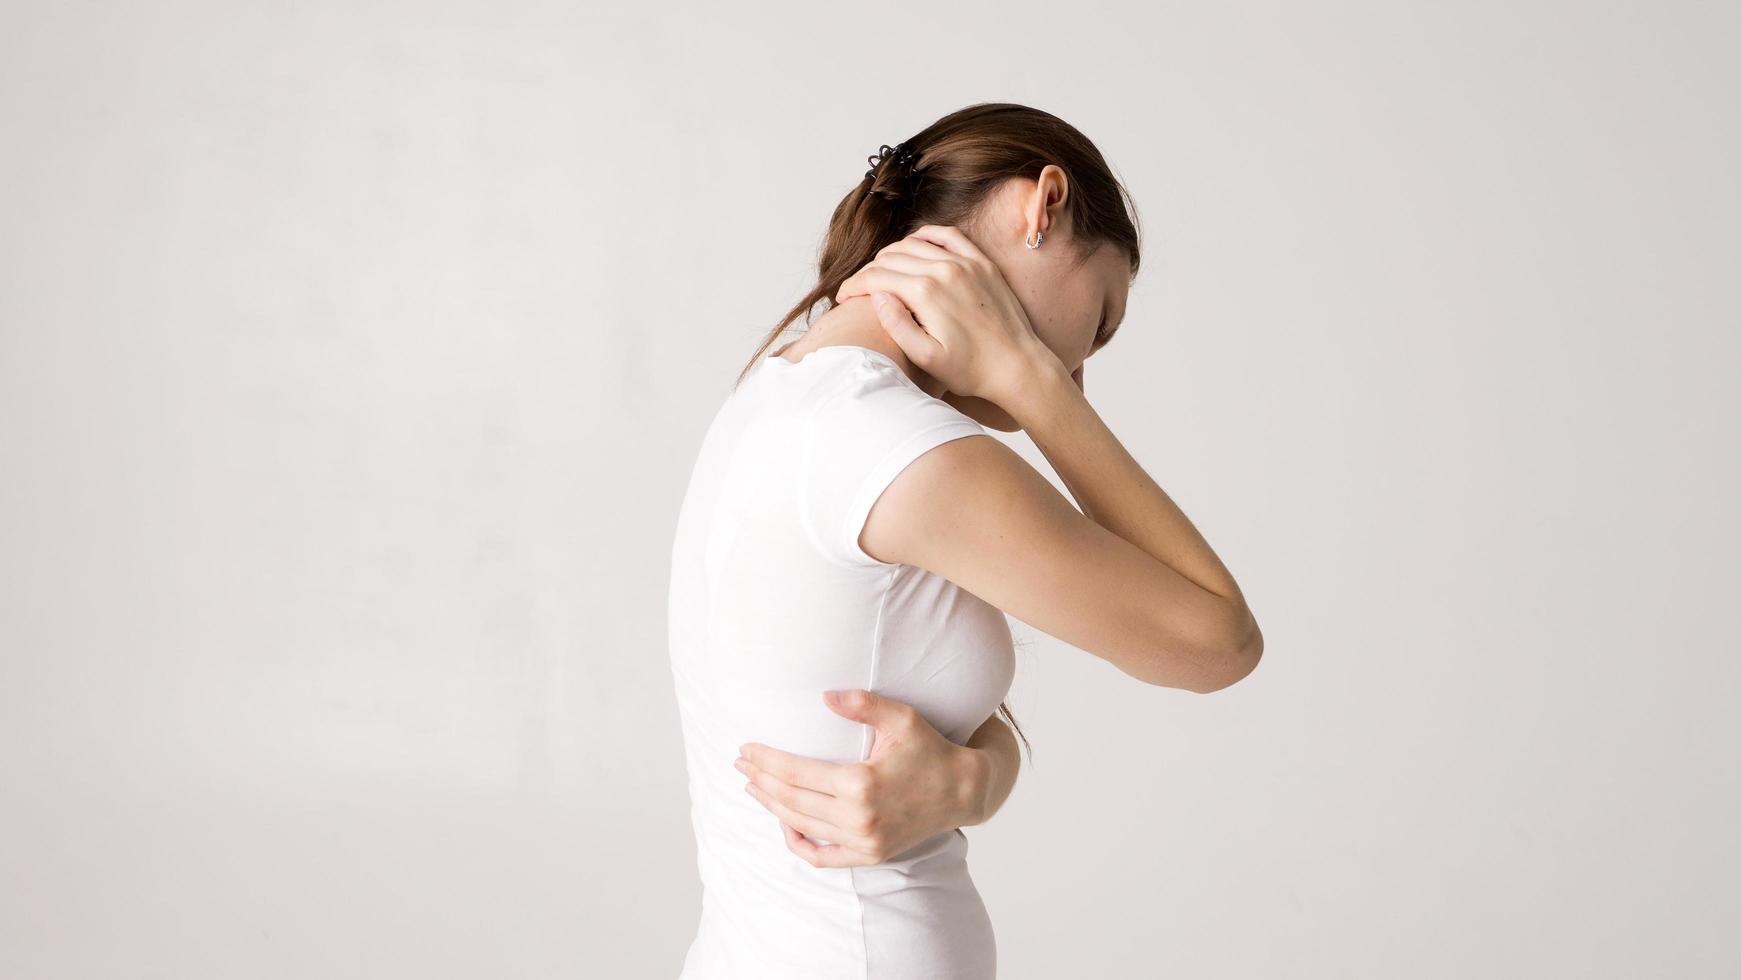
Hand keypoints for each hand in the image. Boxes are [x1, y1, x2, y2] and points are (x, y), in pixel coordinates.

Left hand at [736, 689, 987, 867]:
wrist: (963, 790)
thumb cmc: (930, 749)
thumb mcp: (902, 719)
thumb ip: (862, 704)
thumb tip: (823, 696)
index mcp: (860, 783)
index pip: (797, 772)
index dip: (767, 760)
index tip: (746, 748)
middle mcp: (858, 818)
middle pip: (792, 800)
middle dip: (761, 780)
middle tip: (740, 764)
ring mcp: (864, 841)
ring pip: (801, 826)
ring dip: (772, 806)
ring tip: (754, 787)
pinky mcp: (870, 856)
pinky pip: (821, 857)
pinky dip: (798, 842)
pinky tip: (784, 822)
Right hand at [834, 224, 1062, 408]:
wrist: (1017, 365)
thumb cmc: (971, 369)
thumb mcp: (926, 357)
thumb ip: (896, 324)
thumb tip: (876, 295)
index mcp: (926, 293)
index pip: (875, 278)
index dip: (852, 287)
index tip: (842, 299)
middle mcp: (944, 269)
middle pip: (890, 258)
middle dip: (867, 272)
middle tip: (858, 289)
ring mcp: (965, 262)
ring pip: (914, 244)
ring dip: (891, 255)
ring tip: (881, 273)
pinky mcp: (982, 263)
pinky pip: (948, 235)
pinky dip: (926, 235)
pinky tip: (915, 244)